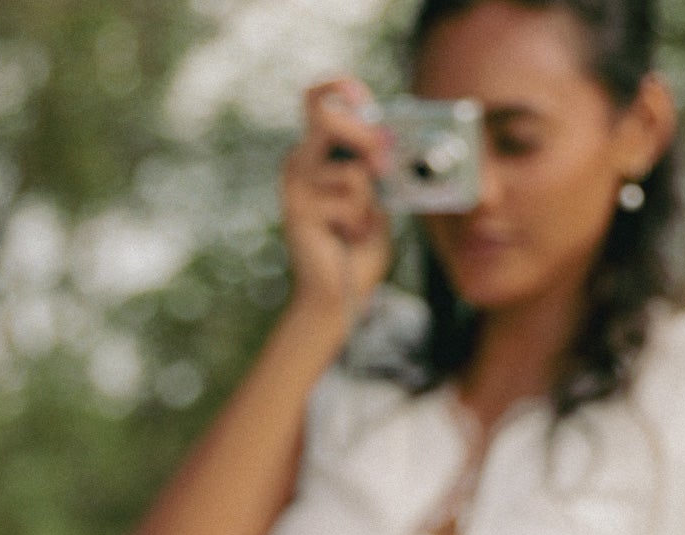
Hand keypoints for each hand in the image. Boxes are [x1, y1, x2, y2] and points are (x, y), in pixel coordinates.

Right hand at [282, 79, 394, 322]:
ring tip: (355, 224)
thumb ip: (377, 165)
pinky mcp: (299, 211)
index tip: (362, 97)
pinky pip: (351, 200)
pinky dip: (361, 222)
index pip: (317, 99)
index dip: (339, 88)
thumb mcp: (375, 196)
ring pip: (354, 170)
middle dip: (366, 134)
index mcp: (315, 152)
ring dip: (369, 202)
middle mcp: (298, 162)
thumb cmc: (357, 247)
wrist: (338, 296)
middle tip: (383, 164)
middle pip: (327, 113)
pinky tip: (346, 237)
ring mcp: (295, 187)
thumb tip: (389, 138)